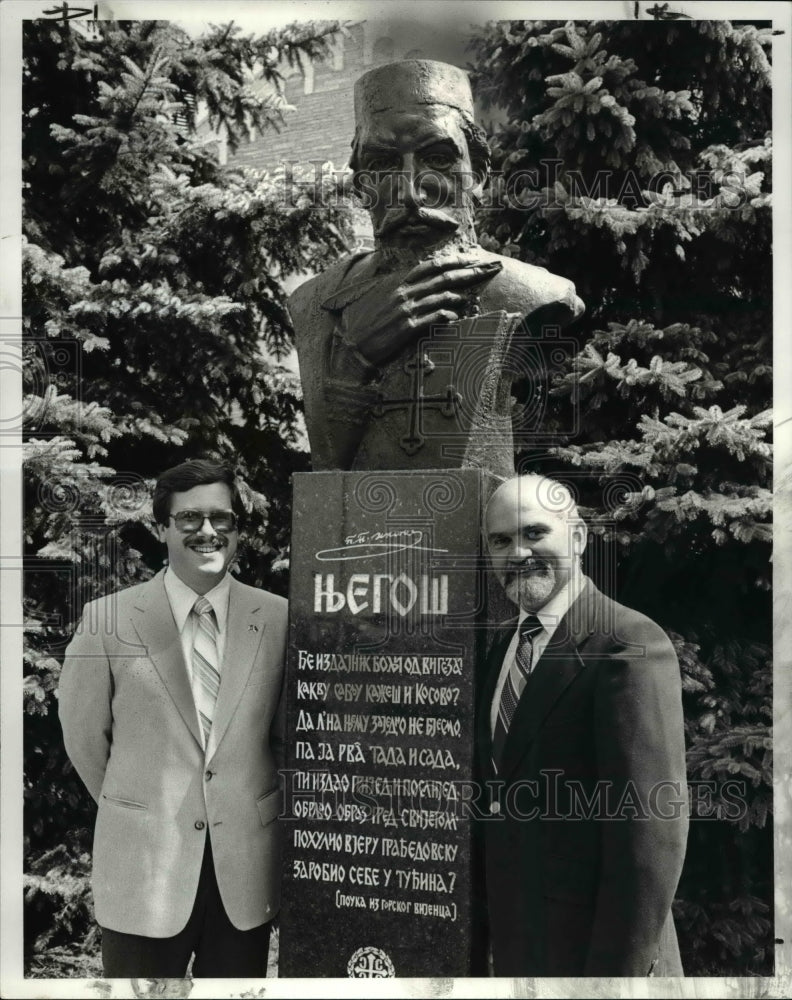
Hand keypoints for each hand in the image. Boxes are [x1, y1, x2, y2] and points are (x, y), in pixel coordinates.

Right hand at [333, 254, 502, 367]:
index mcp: (396, 282)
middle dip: (466, 272)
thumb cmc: (363, 323)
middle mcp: (403, 292)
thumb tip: (412, 282)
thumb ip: (395, 288)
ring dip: (458, 295)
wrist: (353, 345)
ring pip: (440, 295)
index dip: (452, 260)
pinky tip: (455, 315)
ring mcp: (406, 309)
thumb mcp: (377, 298)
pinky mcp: (408, 327)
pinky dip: (447, 314)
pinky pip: (433, 317)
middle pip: (441, 277)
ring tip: (470, 296)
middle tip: (485, 270)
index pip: (429, 265)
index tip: (469, 259)